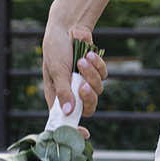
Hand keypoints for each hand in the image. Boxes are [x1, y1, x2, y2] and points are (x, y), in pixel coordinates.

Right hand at [40, 19, 107, 135]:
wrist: (68, 27)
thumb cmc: (55, 49)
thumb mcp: (56, 70)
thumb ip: (63, 91)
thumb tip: (67, 112)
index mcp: (58, 96)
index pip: (66, 119)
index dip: (75, 128)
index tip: (84, 133)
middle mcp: (73, 92)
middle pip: (88, 108)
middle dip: (88, 97)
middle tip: (84, 86)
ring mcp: (85, 82)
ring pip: (98, 90)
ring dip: (91, 74)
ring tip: (81, 59)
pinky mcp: (96, 71)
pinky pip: (103, 75)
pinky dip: (98, 65)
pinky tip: (89, 53)